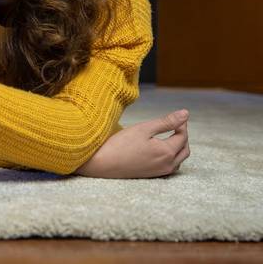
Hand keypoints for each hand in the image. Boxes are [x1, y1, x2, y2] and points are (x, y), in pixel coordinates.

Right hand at [75, 109, 189, 177]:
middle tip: (175, 126)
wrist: (103, 164)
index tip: (176, 117)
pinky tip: (162, 151)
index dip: (181, 125)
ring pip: (179, 160)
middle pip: (184, 150)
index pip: (182, 137)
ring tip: (169, 137)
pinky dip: (172, 157)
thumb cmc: (121, 144)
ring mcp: (160, 172)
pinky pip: (170, 167)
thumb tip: (186, 114)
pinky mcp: (153, 176)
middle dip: (182, 137)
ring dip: (178, 148)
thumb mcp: (144, 128)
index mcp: (167, 152)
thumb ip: (166, 121)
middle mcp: (167, 165)